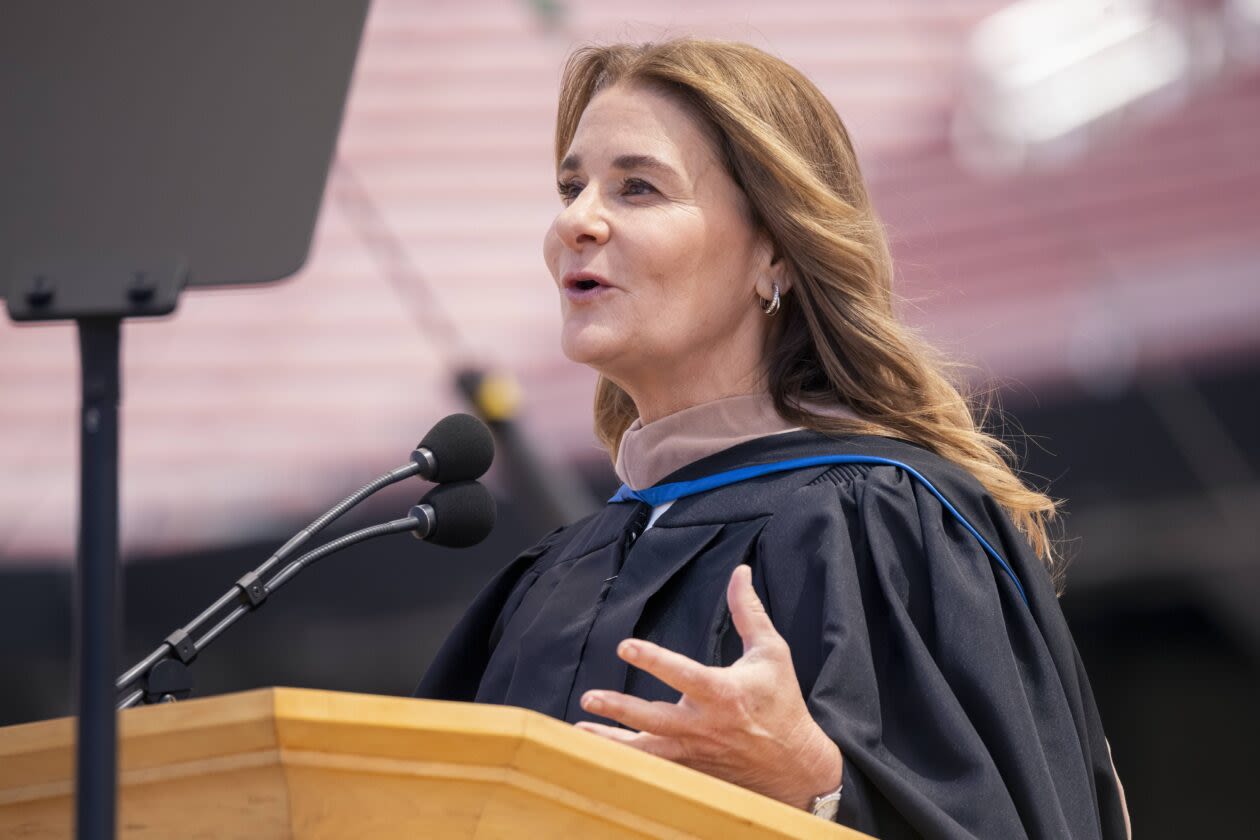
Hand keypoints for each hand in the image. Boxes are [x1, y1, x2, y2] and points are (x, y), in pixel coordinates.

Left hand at [575, 564, 842, 810]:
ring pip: (646, 749)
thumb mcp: (772, 651)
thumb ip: (749, 612)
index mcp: (724, 693)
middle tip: (590, 696)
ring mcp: (695, 750)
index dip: (653, 659)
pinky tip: (596, 750)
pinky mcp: (691, 767)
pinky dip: (623, 759)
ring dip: (611, 740)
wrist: (794, 765)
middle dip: (621, 708)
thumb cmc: (782, 702)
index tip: (625, 646)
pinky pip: (650, 765)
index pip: (683, 674)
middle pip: (655, 718)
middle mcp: (705, 725)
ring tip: (580, 730)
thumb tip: (740, 571)